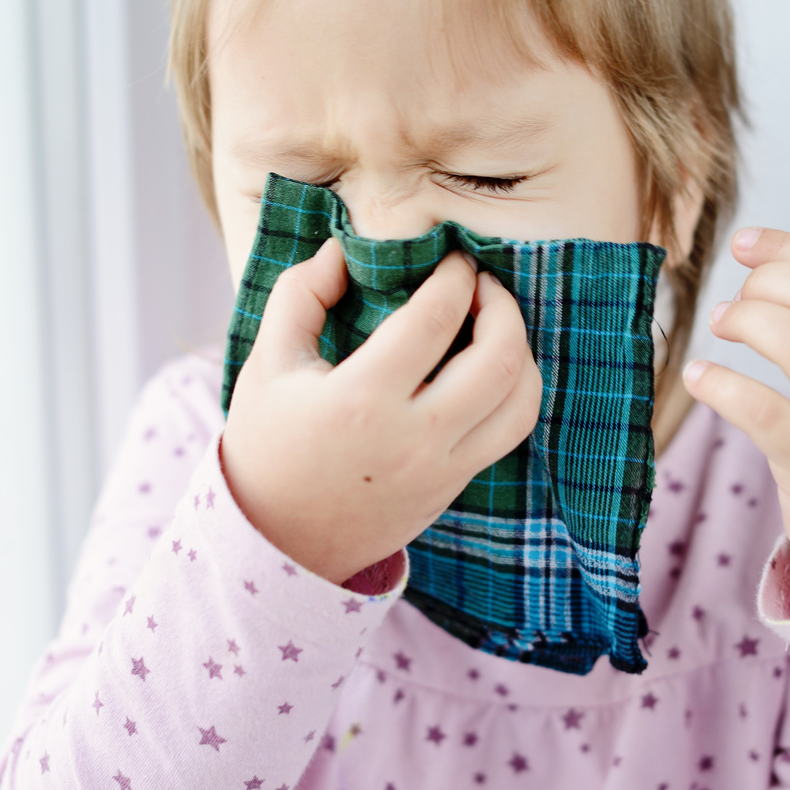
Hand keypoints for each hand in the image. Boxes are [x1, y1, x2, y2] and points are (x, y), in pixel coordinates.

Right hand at [220, 240, 543, 583]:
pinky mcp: (454, 486)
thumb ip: (302, 294)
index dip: (454, 277)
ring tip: (497, 322)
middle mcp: (413, 438)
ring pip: (520, 400)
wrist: (278, 538)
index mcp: (362, 400)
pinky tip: (494, 366)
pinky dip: (517, 390)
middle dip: (502, 305)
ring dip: (521, 349)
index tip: (453, 259)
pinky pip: (510, 432)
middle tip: (483, 283)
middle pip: (498, 359)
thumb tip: (343, 250)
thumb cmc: (269, 443)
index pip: (434, 319)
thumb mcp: (268, 362)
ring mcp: (441, 468)